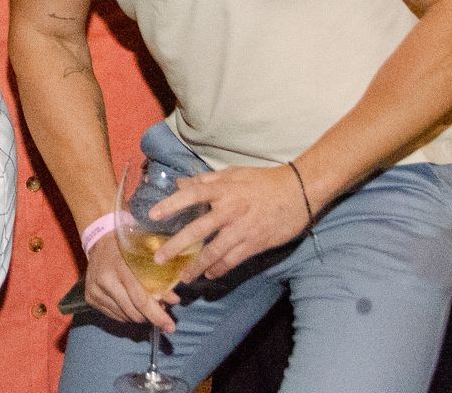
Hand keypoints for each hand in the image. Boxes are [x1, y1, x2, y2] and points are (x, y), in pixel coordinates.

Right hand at [82, 233, 179, 331]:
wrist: (98, 240)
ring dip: (139, 316)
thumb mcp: (145, 256)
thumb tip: (175, 300)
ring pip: (124, 317)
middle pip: (132, 312)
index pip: (140, 299)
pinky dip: (127, 315)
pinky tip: (132, 306)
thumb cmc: (126, 247)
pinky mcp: (90, 298)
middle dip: (150, 318)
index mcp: (120, 268)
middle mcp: (105, 281)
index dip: (157, 315)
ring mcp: (95, 291)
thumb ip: (159, 278)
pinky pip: (114, 316)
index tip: (170, 327)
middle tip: (161, 316)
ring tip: (147, 308)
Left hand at [152, 164, 309, 282]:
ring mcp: (242, 229)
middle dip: (176, 246)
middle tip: (159, 258)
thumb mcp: (234, 174)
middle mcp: (230, 210)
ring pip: (214, 252)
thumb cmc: (264, 181)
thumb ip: (206, 180)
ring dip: (196, 266)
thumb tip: (180, 184)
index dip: (171, 204)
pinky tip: (209, 274)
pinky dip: (219, 269)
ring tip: (183, 277)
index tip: (153, 215)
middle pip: (197, 230)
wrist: (299, 192)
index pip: (192, 195)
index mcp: (223, 190)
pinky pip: (233, 260)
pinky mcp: (255, 243)